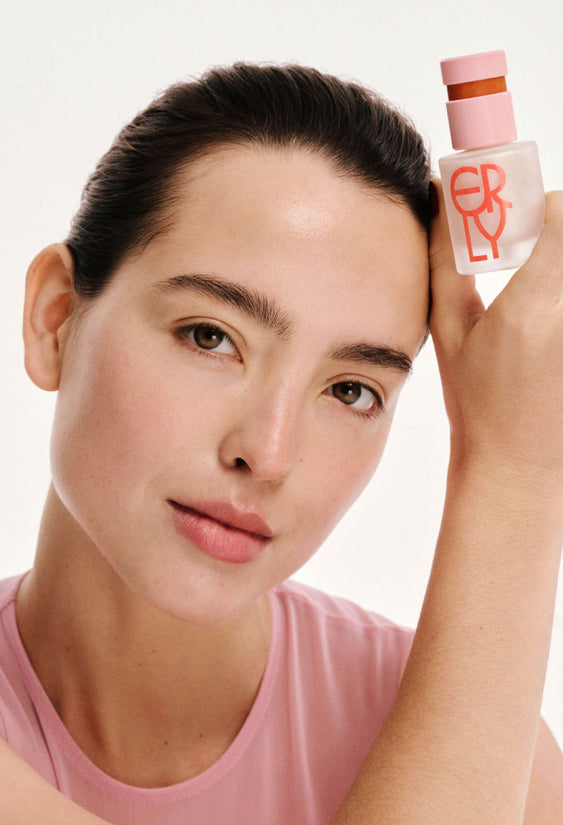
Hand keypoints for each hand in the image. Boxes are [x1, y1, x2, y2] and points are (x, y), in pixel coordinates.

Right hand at [429, 182, 562, 492]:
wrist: (519, 468)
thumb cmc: (478, 404)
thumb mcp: (449, 331)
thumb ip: (449, 260)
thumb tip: (441, 198)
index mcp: (527, 313)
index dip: (551, 207)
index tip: (534, 222)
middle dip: (561, 236)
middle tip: (539, 258)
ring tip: (542, 306)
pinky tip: (550, 339)